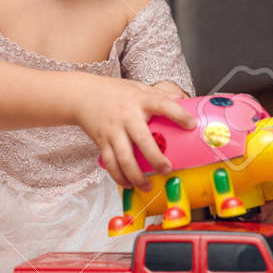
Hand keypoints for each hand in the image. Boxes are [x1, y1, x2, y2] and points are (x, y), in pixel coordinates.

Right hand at [76, 78, 195, 190]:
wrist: (81, 95)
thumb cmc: (112, 92)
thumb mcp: (136, 87)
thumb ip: (157, 95)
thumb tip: (180, 99)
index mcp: (139, 100)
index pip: (162, 105)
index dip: (178, 114)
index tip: (191, 124)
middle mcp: (126, 116)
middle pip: (142, 141)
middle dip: (156, 159)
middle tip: (166, 169)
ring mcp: (113, 131)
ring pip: (124, 158)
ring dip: (136, 175)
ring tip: (147, 185)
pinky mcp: (102, 141)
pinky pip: (110, 163)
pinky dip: (119, 176)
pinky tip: (128, 183)